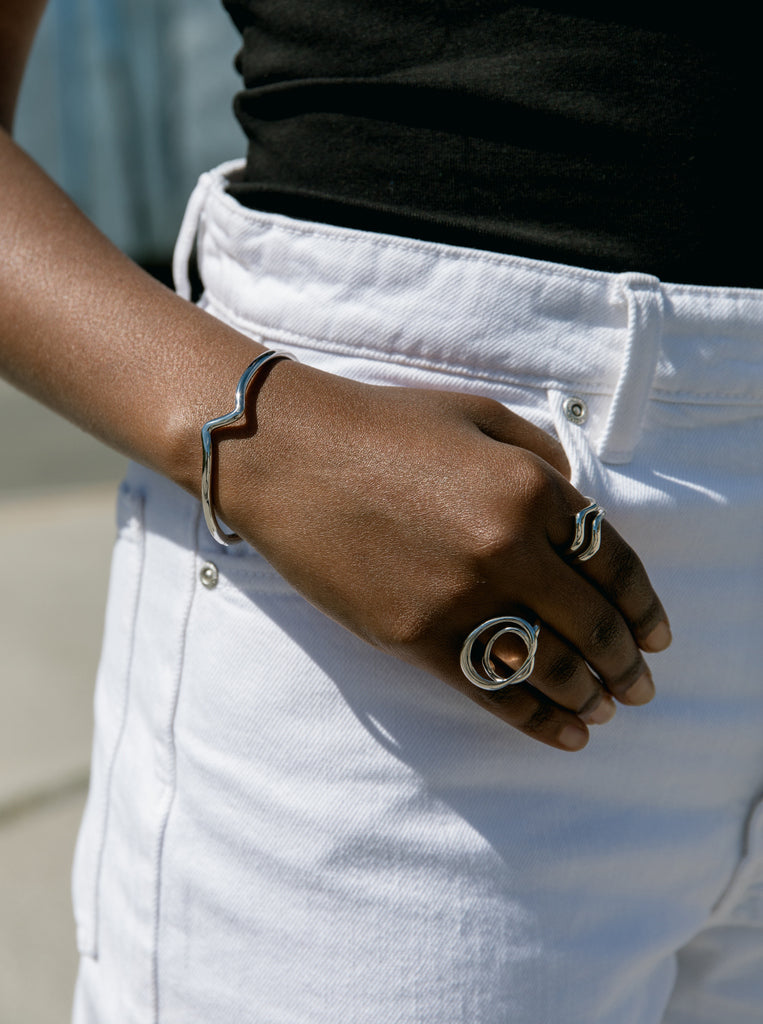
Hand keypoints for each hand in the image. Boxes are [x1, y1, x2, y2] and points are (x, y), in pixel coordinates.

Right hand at [217, 361, 670, 751]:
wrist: (289, 454)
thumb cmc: (382, 425)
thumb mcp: (476, 415)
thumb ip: (540, 455)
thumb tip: (577, 505)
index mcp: (531, 488)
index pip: (615, 563)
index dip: (645, 607)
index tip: (657, 635)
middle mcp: (507, 548)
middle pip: (593, 624)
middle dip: (627, 663)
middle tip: (641, 685)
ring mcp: (459, 598)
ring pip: (550, 667)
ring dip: (590, 695)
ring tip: (606, 708)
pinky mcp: (414, 636)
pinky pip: (491, 690)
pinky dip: (536, 719)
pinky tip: (565, 733)